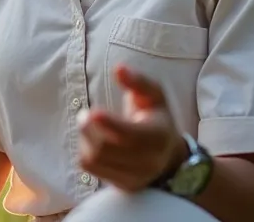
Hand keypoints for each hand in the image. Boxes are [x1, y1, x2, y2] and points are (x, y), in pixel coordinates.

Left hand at [78, 65, 186, 191]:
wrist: (168, 155)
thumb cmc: (156, 117)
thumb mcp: (154, 95)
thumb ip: (138, 81)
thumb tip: (119, 69)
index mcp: (158, 136)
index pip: (130, 135)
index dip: (109, 124)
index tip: (93, 112)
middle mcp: (149, 161)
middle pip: (105, 149)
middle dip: (88, 129)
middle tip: (84, 114)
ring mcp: (136, 176)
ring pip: (95, 160)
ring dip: (85, 140)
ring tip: (89, 127)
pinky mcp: (123, 185)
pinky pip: (92, 170)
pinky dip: (86, 153)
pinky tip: (94, 142)